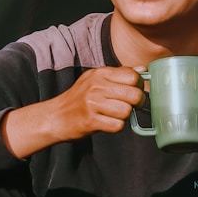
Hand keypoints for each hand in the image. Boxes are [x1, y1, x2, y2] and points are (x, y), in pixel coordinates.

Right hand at [2, 67, 145, 157]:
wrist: (55, 116)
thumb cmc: (78, 98)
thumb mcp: (95, 79)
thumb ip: (119, 74)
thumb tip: (142, 70)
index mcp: (100, 73)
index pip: (133, 76)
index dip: (138, 86)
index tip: (134, 91)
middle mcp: (96, 86)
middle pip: (134, 95)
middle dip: (137, 103)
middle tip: (130, 106)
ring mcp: (93, 103)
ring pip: (127, 111)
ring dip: (125, 116)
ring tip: (115, 114)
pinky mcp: (90, 121)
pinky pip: (117, 125)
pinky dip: (116, 126)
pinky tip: (107, 122)